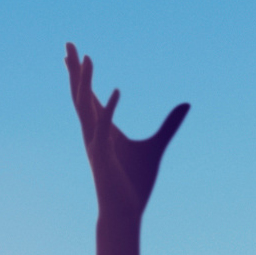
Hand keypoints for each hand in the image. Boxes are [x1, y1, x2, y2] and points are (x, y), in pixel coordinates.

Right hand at [66, 45, 188, 224]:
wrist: (126, 212)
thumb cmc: (135, 182)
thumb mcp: (157, 146)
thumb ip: (169, 125)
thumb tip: (186, 105)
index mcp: (102, 130)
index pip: (89, 96)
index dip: (82, 75)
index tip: (78, 53)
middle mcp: (93, 133)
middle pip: (80, 95)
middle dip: (75, 70)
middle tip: (69, 43)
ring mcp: (95, 144)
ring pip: (85, 107)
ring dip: (85, 83)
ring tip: (86, 58)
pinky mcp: (103, 157)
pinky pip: (104, 128)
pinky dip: (110, 109)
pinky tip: (118, 90)